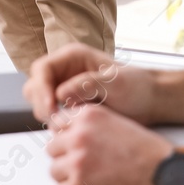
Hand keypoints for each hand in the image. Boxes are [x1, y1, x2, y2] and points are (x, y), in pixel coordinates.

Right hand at [24, 43, 158, 123]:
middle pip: (35, 84)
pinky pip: (51, 112)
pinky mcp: (67, 104)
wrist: (148, 101)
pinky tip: (69, 128)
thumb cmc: (136, 87)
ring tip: (65, 124)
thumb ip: (87, 84)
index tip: (51, 108)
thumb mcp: (115, 83)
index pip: (42, 69)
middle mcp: (64, 70)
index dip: (41, 88)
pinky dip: (54, 121)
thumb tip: (60, 93)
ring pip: (39, 100)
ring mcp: (64, 87)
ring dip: (46, 113)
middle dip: (41, 103)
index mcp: (73, 56)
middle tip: (56, 121)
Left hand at [46, 103, 172, 184]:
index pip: (57, 124)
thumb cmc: (150, 154)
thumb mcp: (119, 125)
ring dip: (69, 179)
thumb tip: (68, 137)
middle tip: (87, 169)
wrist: (167, 178)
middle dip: (66, 158)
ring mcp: (76, 162)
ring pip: (54, 172)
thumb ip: (92, 128)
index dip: (67, 139)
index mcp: (89, 116)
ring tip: (93, 183)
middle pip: (52, 148)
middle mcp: (78, 135)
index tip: (75, 148)